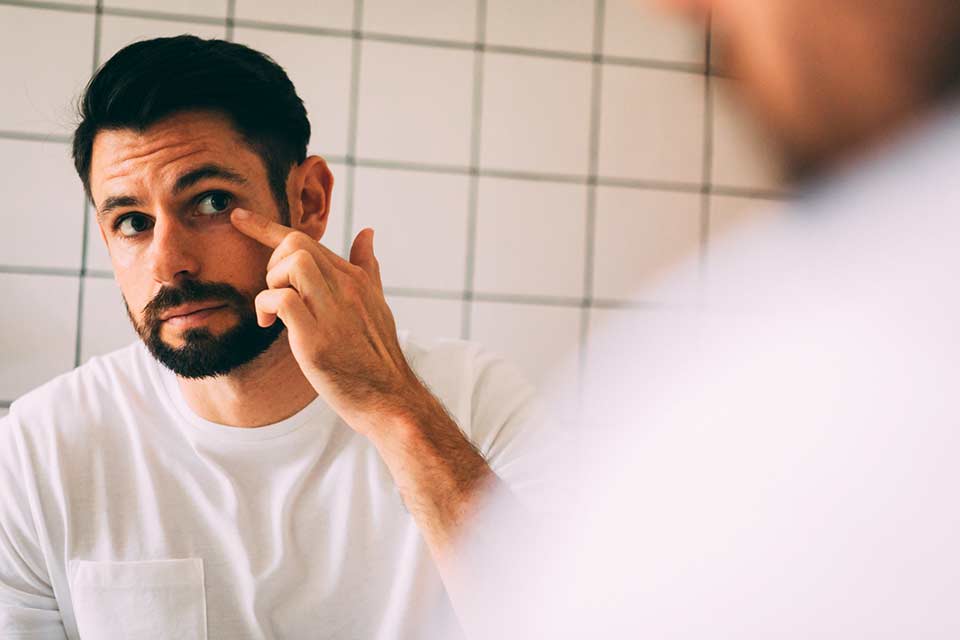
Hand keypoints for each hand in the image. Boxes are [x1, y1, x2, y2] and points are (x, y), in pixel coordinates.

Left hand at [230, 208, 430, 437]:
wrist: (389, 397)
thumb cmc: (378, 354)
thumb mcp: (377, 303)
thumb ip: (368, 267)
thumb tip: (367, 233)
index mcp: (356, 278)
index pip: (307, 240)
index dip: (265, 226)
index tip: (238, 218)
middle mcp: (346, 288)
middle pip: (296, 243)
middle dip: (271, 261)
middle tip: (272, 291)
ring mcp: (333, 312)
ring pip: (291, 265)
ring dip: (270, 282)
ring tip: (274, 309)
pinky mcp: (316, 338)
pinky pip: (281, 300)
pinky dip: (265, 306)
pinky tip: (268, 325)